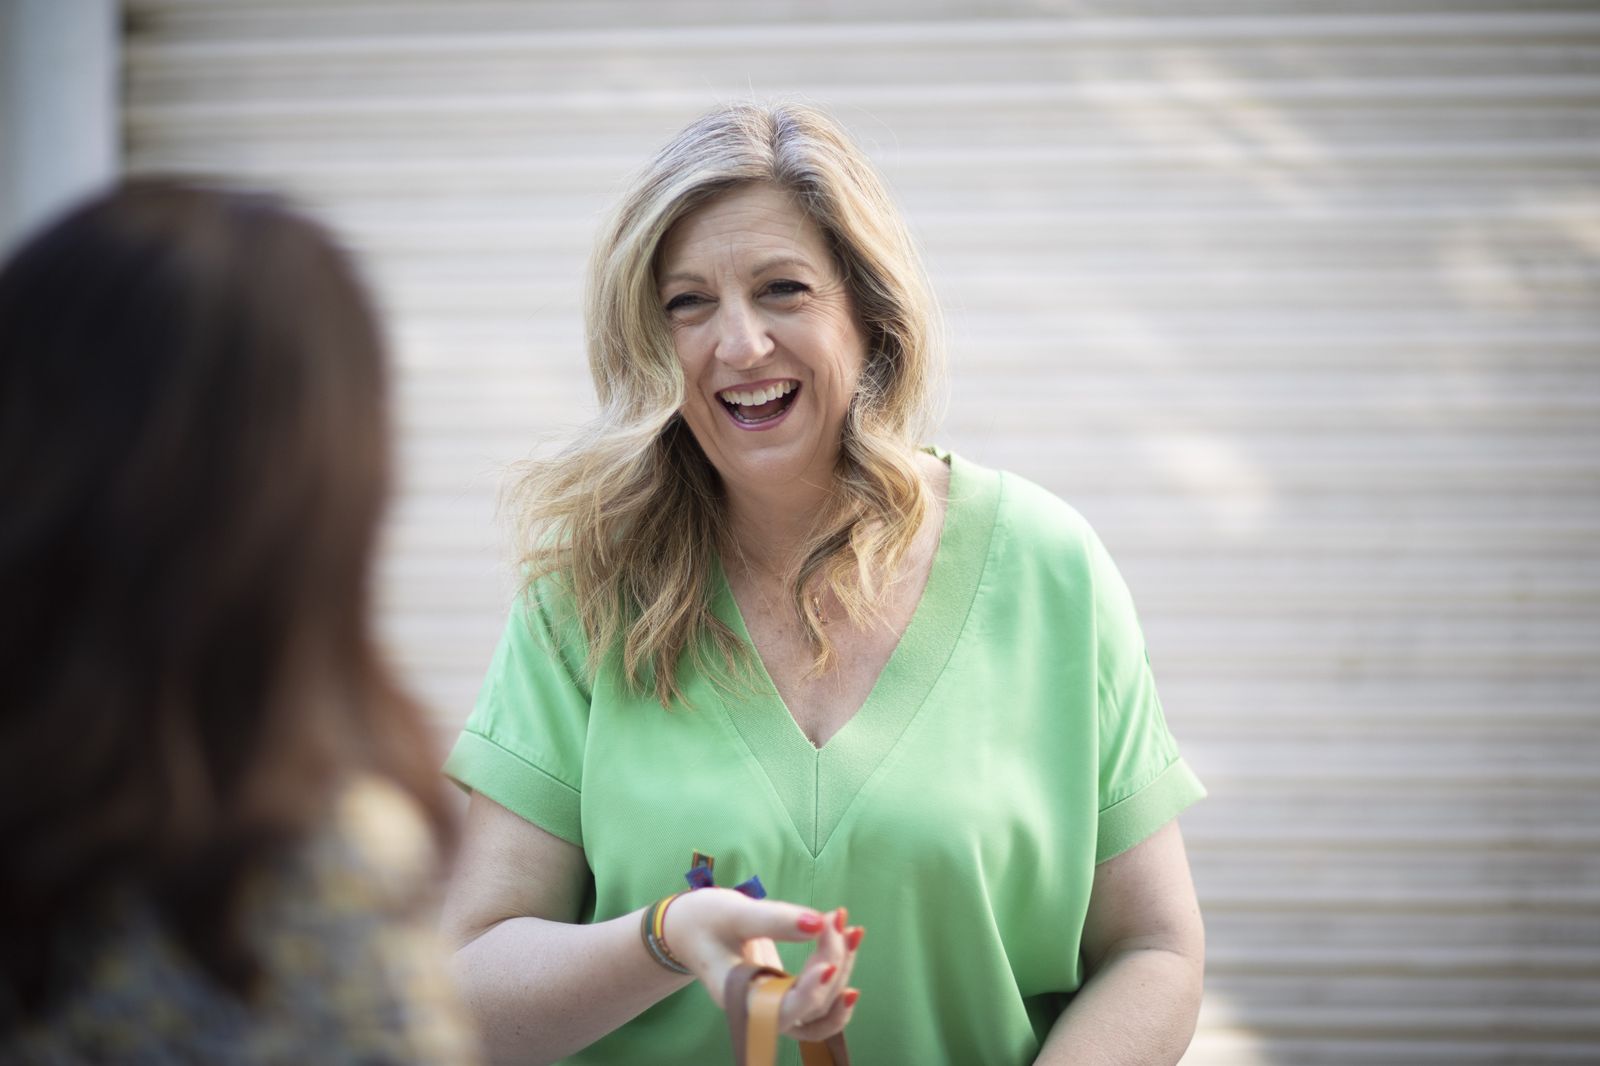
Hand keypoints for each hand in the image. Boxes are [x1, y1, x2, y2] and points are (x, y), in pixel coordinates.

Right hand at [663, 889, 862, 1039]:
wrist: (690, 928)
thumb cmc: (704, 921)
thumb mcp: (734, 912)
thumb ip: (775, 919)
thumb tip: (819, 923)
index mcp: (739, 998)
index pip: (782, 1011)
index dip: (809, 994)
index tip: (827, 965)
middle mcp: (760, 1010)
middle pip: (811, 1007)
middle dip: (832, 962)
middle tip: (835, 919)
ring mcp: (776, 1004)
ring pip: (822, 1006)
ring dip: (844, 972)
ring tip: (852, 932)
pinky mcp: (786, 992)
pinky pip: (820, 993)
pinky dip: (838, 969)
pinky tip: (849, 938)